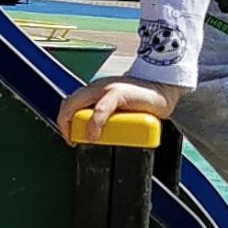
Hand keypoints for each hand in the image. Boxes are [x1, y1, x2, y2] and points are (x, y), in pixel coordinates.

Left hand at [57, 77, 181, 144]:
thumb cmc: (141, 101)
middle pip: (69, 103)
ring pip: (79, 104)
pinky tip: (93, 135)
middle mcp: (97, 87)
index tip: (69, 137)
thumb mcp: (116, 108)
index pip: (70, 102)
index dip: (64, 120)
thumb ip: (104, 115)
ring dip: (74, 124)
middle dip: (65, 123)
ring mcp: (107, 88)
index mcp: (95, 90)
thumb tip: (92, 134)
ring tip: (81, 139)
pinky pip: (100, 109)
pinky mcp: (119, 92)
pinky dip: (94, 123)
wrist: (163, 91)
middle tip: (71, 140)